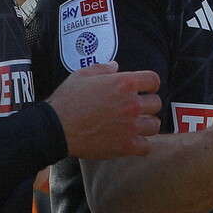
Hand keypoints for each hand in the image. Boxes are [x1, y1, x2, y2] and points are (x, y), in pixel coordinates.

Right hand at [46, 61, 161, 158]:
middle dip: (148, 104)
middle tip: (138, 108)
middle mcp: (131, 104)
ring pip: (155, 124)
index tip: (147, 89)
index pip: (153, 80)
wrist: (56, 128)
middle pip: (156, 103)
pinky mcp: (126, 145)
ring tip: (137, 125)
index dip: (151, 84)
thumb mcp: (82, 75)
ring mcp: (131, 126)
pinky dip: (142, 144)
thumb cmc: (67, 101)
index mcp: (124, 83)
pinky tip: (133, 141)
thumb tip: (115, 66)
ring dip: (147, 124)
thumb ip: (103, 69)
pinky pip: (147, 146)